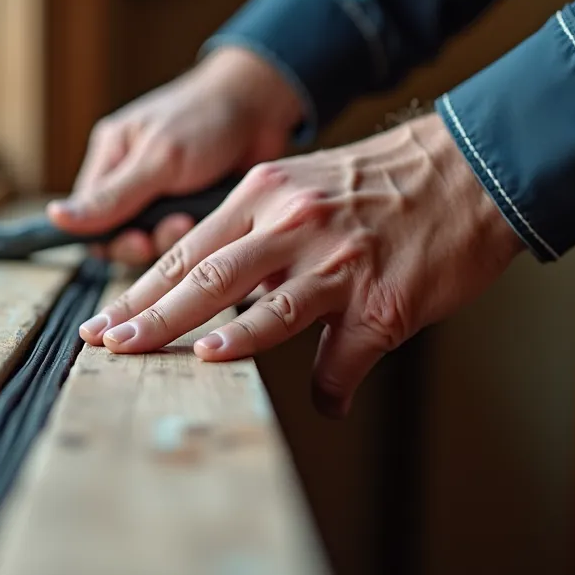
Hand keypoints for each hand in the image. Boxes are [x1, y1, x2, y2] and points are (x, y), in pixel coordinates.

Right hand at [47, 46, 301, 263]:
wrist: (263, 106)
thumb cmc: (206, 117)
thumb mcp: (157, 159)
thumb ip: (111, 197)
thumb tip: (56, 218)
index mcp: (111, 159)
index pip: (88, 218)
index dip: (109, 238)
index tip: (138, 239)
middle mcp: (132, 179)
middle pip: (121, 237)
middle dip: (147, 240)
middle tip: (174, 227)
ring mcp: (163, 195)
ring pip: (155, 242)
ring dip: (175, 238)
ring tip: (193, 216)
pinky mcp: (193, 207)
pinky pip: (186, 238)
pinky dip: (197, 233)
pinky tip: (210, 216)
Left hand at [78, 113, 523, 416]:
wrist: (471, 170)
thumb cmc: (384, 181)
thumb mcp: (303, 185)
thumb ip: (256, 234)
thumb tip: (224, 304)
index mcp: (263, 196)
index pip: (185, 252)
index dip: (139, 293)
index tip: (102, 323)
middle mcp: (291, 225)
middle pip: (205, 280)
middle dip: (151, 320)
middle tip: (112, 348)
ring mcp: (337, 264)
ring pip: (266, 313)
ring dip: (225, 345)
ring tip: (194, 363)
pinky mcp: (382, 302)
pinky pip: (341, 359)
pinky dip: (329, 388)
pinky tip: (324, 403)